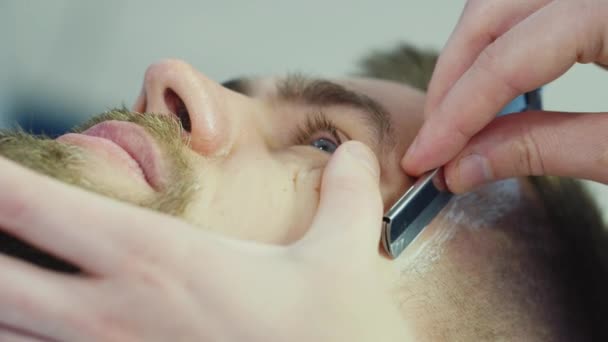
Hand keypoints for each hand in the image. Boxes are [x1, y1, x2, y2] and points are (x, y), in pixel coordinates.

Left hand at [0, 142, 410, 341]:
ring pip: (6, 333)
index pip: (43, 210)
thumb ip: (347, 195)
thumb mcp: (346, 258)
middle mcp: (116, 315)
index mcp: (162, 264)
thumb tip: (354, 152)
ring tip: (6, 274)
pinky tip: (23, 329)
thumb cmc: (332, 340)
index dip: (0, 183)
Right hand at [402, 0, 607, 191]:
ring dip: (468, 61)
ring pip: (499, 9)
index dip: (455, 114)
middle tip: (433, 138)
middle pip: (489, 16)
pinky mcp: (592, 7)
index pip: (504, 60)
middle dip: (449, 80)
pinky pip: (525, 16)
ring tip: (456, 119)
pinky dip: (498, 49)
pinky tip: (493, 91)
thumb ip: (546, 149)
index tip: (426, 156)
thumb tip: (466, 165)